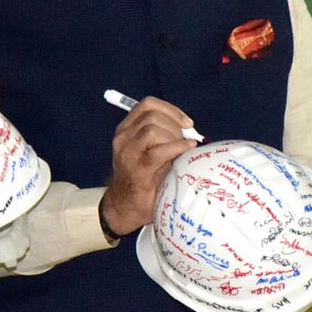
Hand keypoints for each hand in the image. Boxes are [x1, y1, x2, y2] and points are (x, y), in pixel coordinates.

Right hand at [100, 95, 196, 235]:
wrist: (125, 207)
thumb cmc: (143, 178)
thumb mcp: (148, 150)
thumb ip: (162, 135)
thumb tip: (189, 128)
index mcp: (125, 130)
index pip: (147, 105)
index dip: (171, 110)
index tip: (187, 123)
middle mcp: (123, 138)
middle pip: (152, 115)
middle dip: (175, 125)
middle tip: (185, 141)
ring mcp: (128, 153)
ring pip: (153, 129)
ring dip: (175, 137)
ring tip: (183, 150)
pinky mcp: (137, 169)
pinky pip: (159, 151)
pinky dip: (177, 147)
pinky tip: (186, 151)